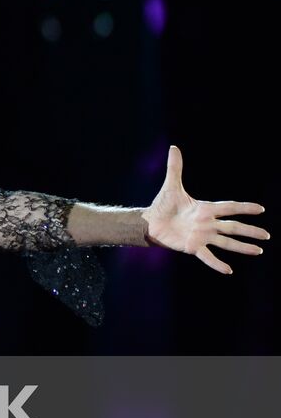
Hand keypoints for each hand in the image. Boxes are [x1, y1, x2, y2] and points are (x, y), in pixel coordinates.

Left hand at [142, 145, 267, 274]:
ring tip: (258, 251)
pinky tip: (229, 270)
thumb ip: (175, 168)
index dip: (244, 207)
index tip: (261, 209)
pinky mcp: (193, 247)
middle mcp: (207, 224)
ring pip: (226, 242)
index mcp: (205, 209)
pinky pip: (208, 256)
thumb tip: (173, 147)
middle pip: (233, 227)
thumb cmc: (163, 205)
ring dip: (242, 247)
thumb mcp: (171, 186)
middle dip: (250, 230)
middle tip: (267, 235)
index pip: (229, 207)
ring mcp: (202, 236)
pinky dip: (217, 263)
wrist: (150, 222)